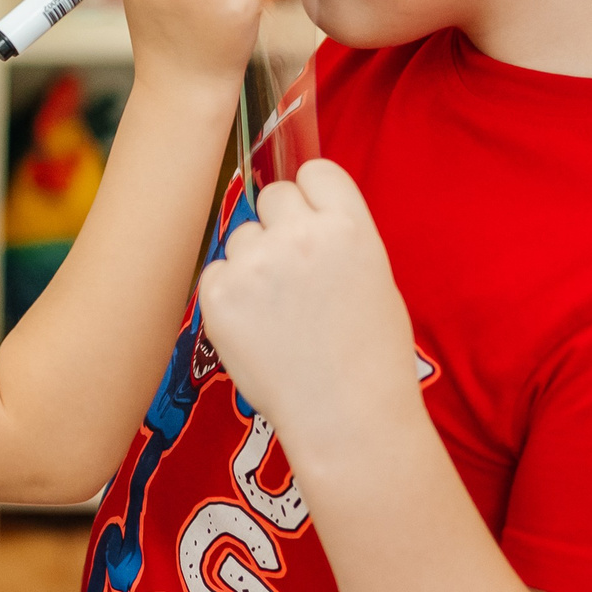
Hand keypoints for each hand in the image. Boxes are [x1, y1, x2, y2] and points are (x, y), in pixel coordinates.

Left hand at [196, 159, 420, 457]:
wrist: (348, 419)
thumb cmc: (371, 358)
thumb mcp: (376, 278)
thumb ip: (338, 236)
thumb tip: (305, 211)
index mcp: (348, 227)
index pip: (314, 172)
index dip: (312, 195)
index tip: (311, 217)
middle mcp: (300, 236)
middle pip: (273, 196)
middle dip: (279, 225)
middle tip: (293, 273)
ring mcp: (255, 264)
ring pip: (241, 236)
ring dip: (252, 262)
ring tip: (280, 314)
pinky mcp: (218, 294)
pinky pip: (215, 273)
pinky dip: (228, 294)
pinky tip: (256, 328)